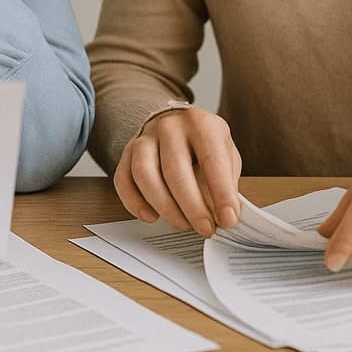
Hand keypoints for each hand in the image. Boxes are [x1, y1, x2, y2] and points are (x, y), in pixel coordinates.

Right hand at [114, 108, 242, 237]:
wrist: (175, 122)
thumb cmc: (204, 144)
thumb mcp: (225, 154)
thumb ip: (226, 182)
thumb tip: (224, 215)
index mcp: (201, 124)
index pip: (211, 159)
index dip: (221, 193)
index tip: (228, 219)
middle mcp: (170, 126)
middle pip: (175, 170)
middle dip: (192, 206)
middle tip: (206, 229)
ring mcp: (145, 138)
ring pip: (145, 175)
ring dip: (165, 207)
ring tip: (183, 224)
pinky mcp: (127, 153)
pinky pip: (123, 180)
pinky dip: (135, 203)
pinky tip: (151, 216)